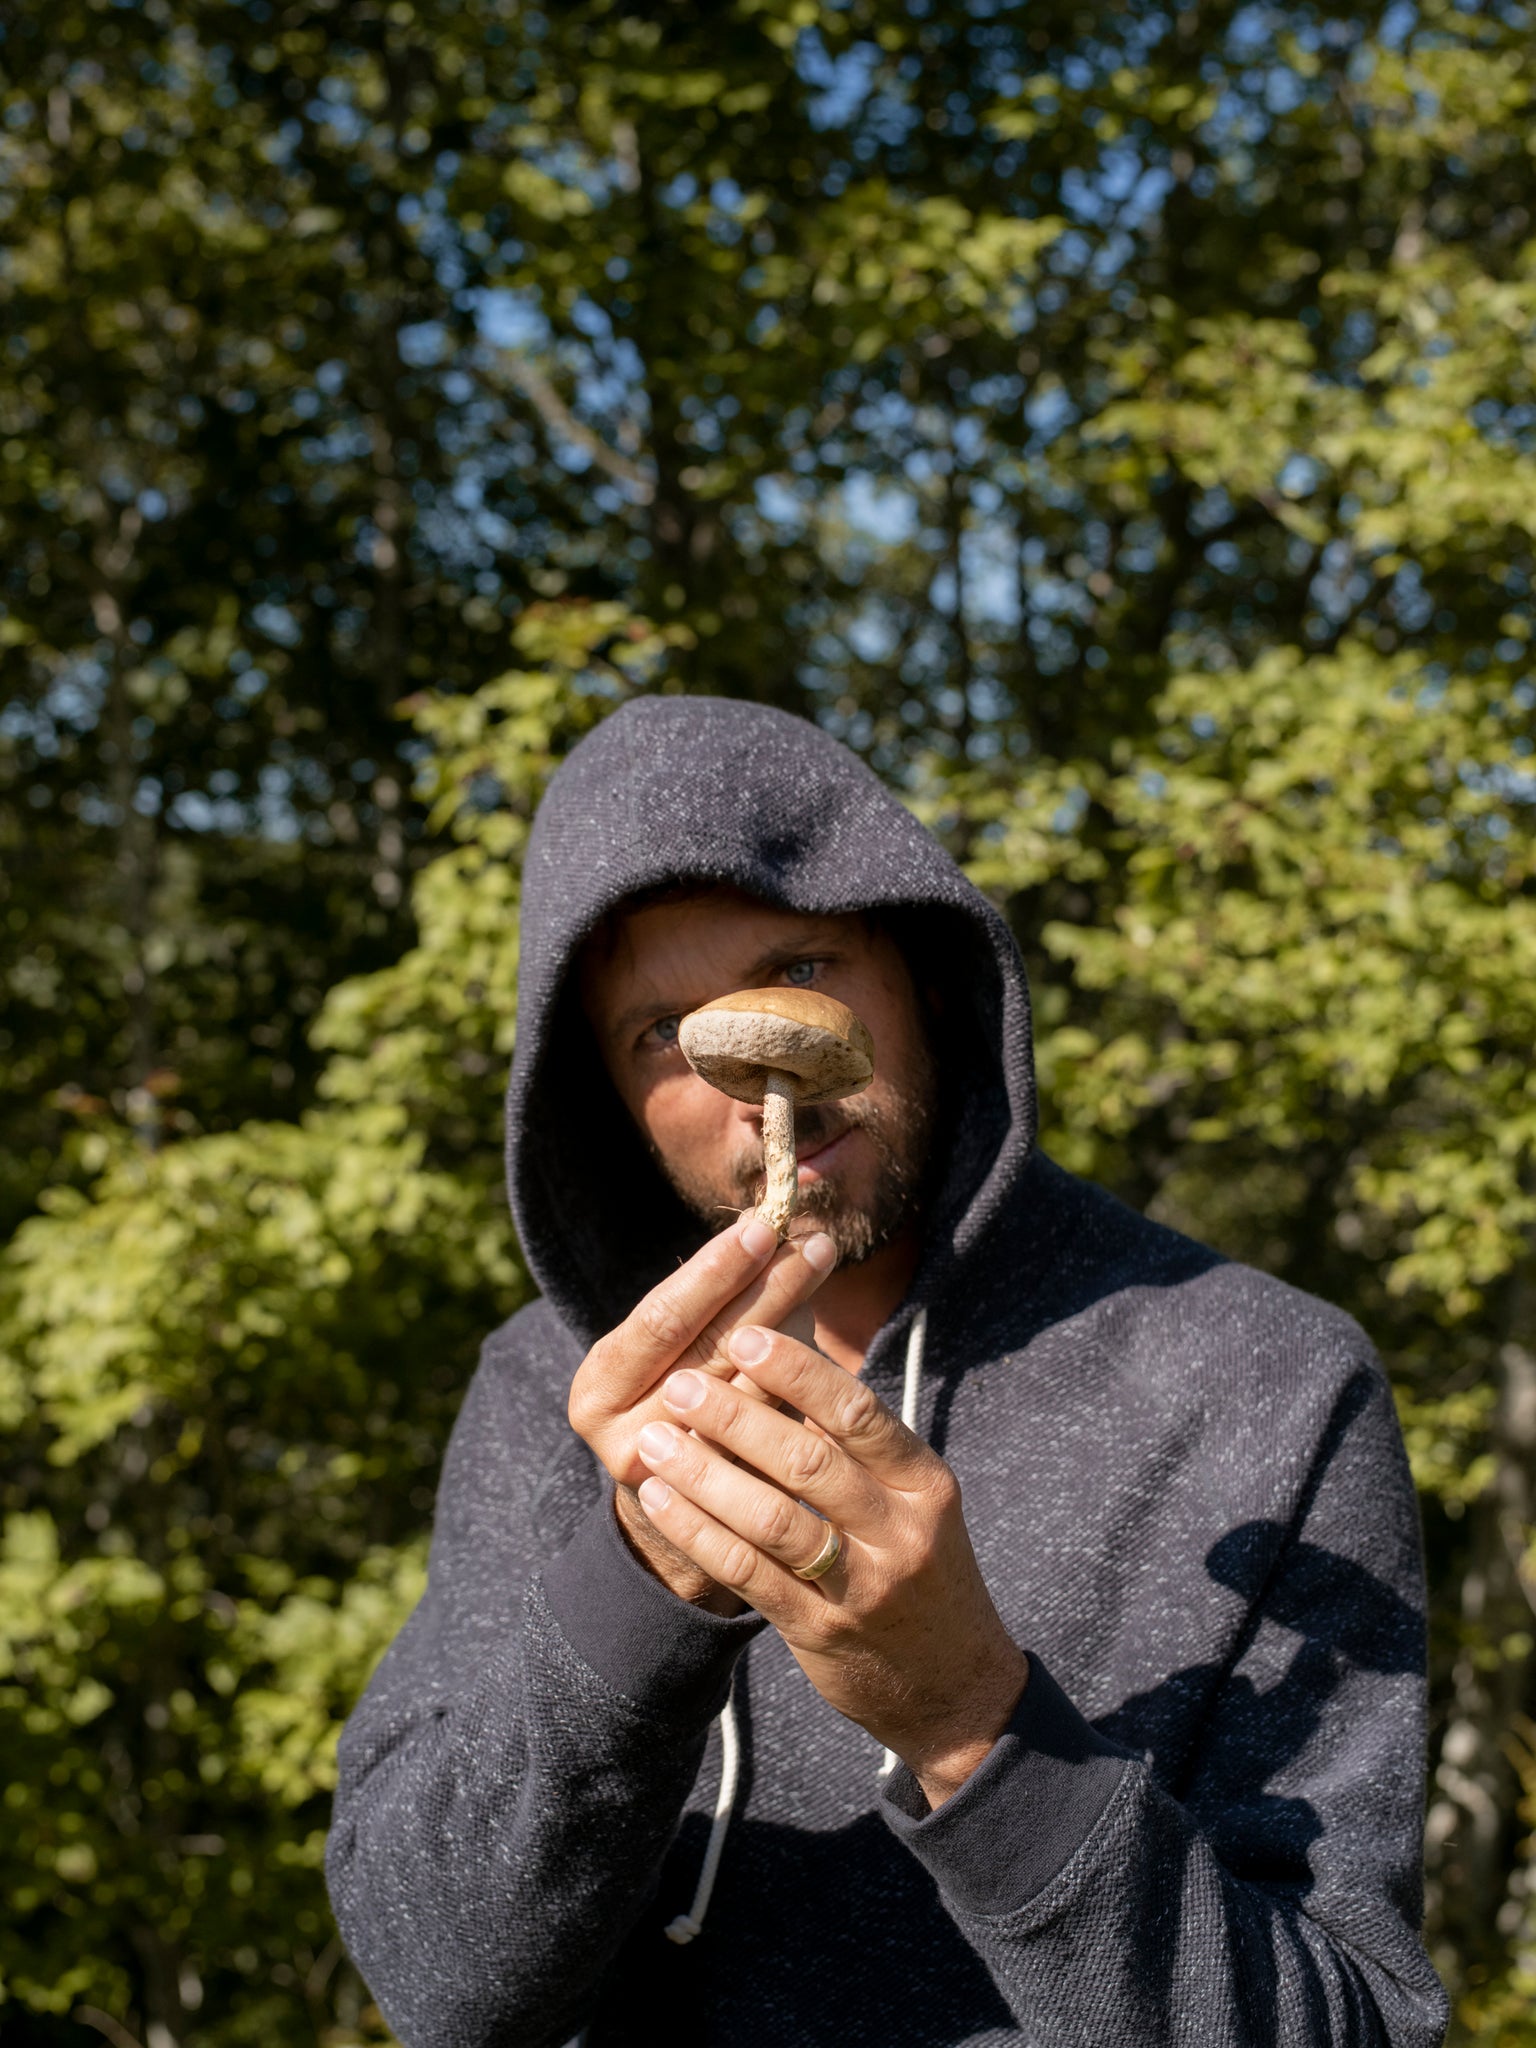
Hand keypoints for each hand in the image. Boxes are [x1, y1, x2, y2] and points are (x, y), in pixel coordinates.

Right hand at [568, 1215, 836, 1610]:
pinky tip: (837, 1349)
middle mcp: (624, 1436)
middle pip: (710, 1352)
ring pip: (750, 1398)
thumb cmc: (693, 1395)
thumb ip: (725, 1297)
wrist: (688, 1506)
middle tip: (815, 1244)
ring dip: (795, 1330)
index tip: (762, 1229)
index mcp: (600, 1385)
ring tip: (823, 1272)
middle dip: (767, 1290)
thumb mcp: (688, 1345)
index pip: (661, 1320)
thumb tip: (780, 1229)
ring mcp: (677, 1483)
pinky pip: (776, 1443)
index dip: (713, 1274)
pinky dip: (805, 1391)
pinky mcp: (722, 1514)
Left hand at [632, 1322, 1027, 1805]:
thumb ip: (859, 1445)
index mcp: (925, 1483)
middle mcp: (900, 1532)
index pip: (858, 1413)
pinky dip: (698, 1532)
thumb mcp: (915, 1501)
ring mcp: (862, 1587)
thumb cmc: (919, 1569)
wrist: (954, 1688)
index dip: (798, 1371)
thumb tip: (792, 1361)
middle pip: (809, 1462)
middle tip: (681, 1382)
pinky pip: (749, 1574)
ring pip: (773, 1520)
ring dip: (705, 1474)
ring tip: (655, 1438)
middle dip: (737, 1416)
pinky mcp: (821, 1632)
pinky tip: (657, 1500)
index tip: (744, 1335)